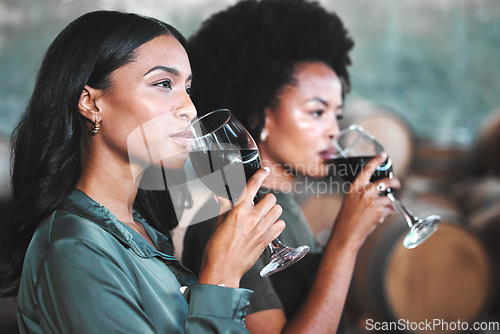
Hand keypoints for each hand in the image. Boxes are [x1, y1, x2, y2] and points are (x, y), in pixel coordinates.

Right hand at [198, 168, 284, 287]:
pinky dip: (276, 223)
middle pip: (270, 198)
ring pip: (278, 209)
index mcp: (238, 211)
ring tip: (263, 215)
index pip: (252, 186)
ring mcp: (262, 229)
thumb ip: (224, 207)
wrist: (223, 270)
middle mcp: (253, 218)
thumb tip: (222, 196)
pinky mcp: (268, 240)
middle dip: (264, 199)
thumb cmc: (216, 249)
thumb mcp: (218, 223)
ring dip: (272, 210)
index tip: (264, 170)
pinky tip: (268, 226)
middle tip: (257, 204)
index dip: (260, 175)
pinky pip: (281, 224)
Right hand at [333, 153, 400, 249]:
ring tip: (380, 213)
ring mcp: (372, 200)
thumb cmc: (346, 220)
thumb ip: (362, 194)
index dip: (376, 161)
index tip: (383, 155)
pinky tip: (377, 219)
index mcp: (354, 187)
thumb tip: (378, 192)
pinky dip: (386, 214)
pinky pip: (389, 209)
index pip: (367, 169)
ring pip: (389, 199)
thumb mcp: (350, 201)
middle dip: (395, 183)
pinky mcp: (379, 210)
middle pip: (386, 182)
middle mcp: (363, 191)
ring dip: (388, 206)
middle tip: (397, 184)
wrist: (346, 234)